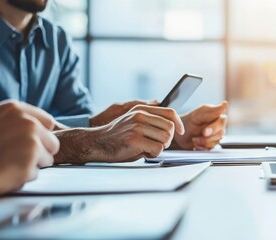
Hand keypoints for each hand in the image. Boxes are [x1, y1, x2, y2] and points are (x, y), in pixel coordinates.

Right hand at [0, 101, 58, 198]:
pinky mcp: (30, 160)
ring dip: (30, 165)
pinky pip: (36, 174)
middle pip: (53, 143)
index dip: (38, 136)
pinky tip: (4, 172)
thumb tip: (48, 127)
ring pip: (47, 159)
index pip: (48, 123)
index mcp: (15, 109)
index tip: (20, 142)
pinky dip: (22, 177)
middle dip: (38, 152)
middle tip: (11, 155)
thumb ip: (19, 122)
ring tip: (6, 163)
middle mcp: (26, 122)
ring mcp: (30, 141)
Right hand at [55, 105, 184, 163]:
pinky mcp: (134, 139)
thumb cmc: (118, 136)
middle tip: (156, 145)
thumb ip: (151, 121)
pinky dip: (154, 154)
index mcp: (142, 109)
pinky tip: (144, 153)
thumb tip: (173, 125)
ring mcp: (137, 126)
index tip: (180, 133)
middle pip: (170, 127)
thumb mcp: (134, 122)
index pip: (170, 112)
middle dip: (167, 140)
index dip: (179, 124)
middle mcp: (140, 115)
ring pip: (166, 138)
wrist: (95, 143)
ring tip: (148, 148)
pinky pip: (158, 149)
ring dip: (160, 147)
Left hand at [172, 101, 227, 149]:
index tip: (205, 131)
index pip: (222, 121)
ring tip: (194, 138)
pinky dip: (202, 147)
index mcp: (217, 116)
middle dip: (208, 136)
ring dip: (203, 141)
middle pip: (220, 133)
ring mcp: (216, 137)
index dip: (214, 127)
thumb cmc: (190, 121)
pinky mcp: (212, 145)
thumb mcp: (199, 114)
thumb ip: (213, 110)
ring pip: (215, 142)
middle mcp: (219, 127)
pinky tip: (196, 143)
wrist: (181, 133)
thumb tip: (225, 104)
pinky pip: (211, 149)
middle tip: (200, 134)